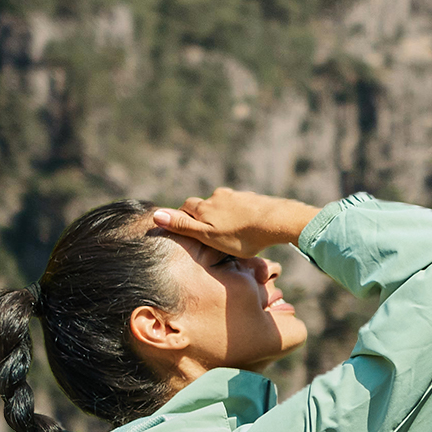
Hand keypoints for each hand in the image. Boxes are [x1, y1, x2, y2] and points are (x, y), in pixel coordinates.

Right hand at [149, 188, 318, 257]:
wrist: (276, 221)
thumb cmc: (241, 235)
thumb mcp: (208, 236)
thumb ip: (183, 226)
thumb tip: (155, 215)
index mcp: (205, 207)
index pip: (186, 208)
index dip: (183, 217)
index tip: (186, 228)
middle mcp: (218, 197)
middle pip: (205, 204)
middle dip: (203, 215)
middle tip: (208, 231)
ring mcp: (237, 196)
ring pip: (224, 204)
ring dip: (223, 214)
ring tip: (229, 231)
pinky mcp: (254, 199)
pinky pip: (242, 206)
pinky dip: (241, 214)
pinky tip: (247, 225)